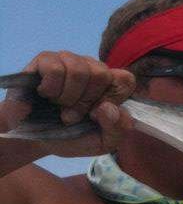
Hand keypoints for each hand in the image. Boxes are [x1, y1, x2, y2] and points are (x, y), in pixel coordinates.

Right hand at [0, 51, 135, 156]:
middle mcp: (92, 69)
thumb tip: (109, 107)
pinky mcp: (45, 60)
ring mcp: (69, 61)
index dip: (112, 98)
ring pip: (78, 69)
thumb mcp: (102, 142)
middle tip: (72, 116)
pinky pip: (55, 68)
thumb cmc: (72, 138)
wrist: (36, 140)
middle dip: (85, 102)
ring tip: (58, 106)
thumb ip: (118, 128)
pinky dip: (51, 88)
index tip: (96, 114)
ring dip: (66, 97)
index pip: (125, 79)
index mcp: (109, 86)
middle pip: (101, 74)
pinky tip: (45, 95)